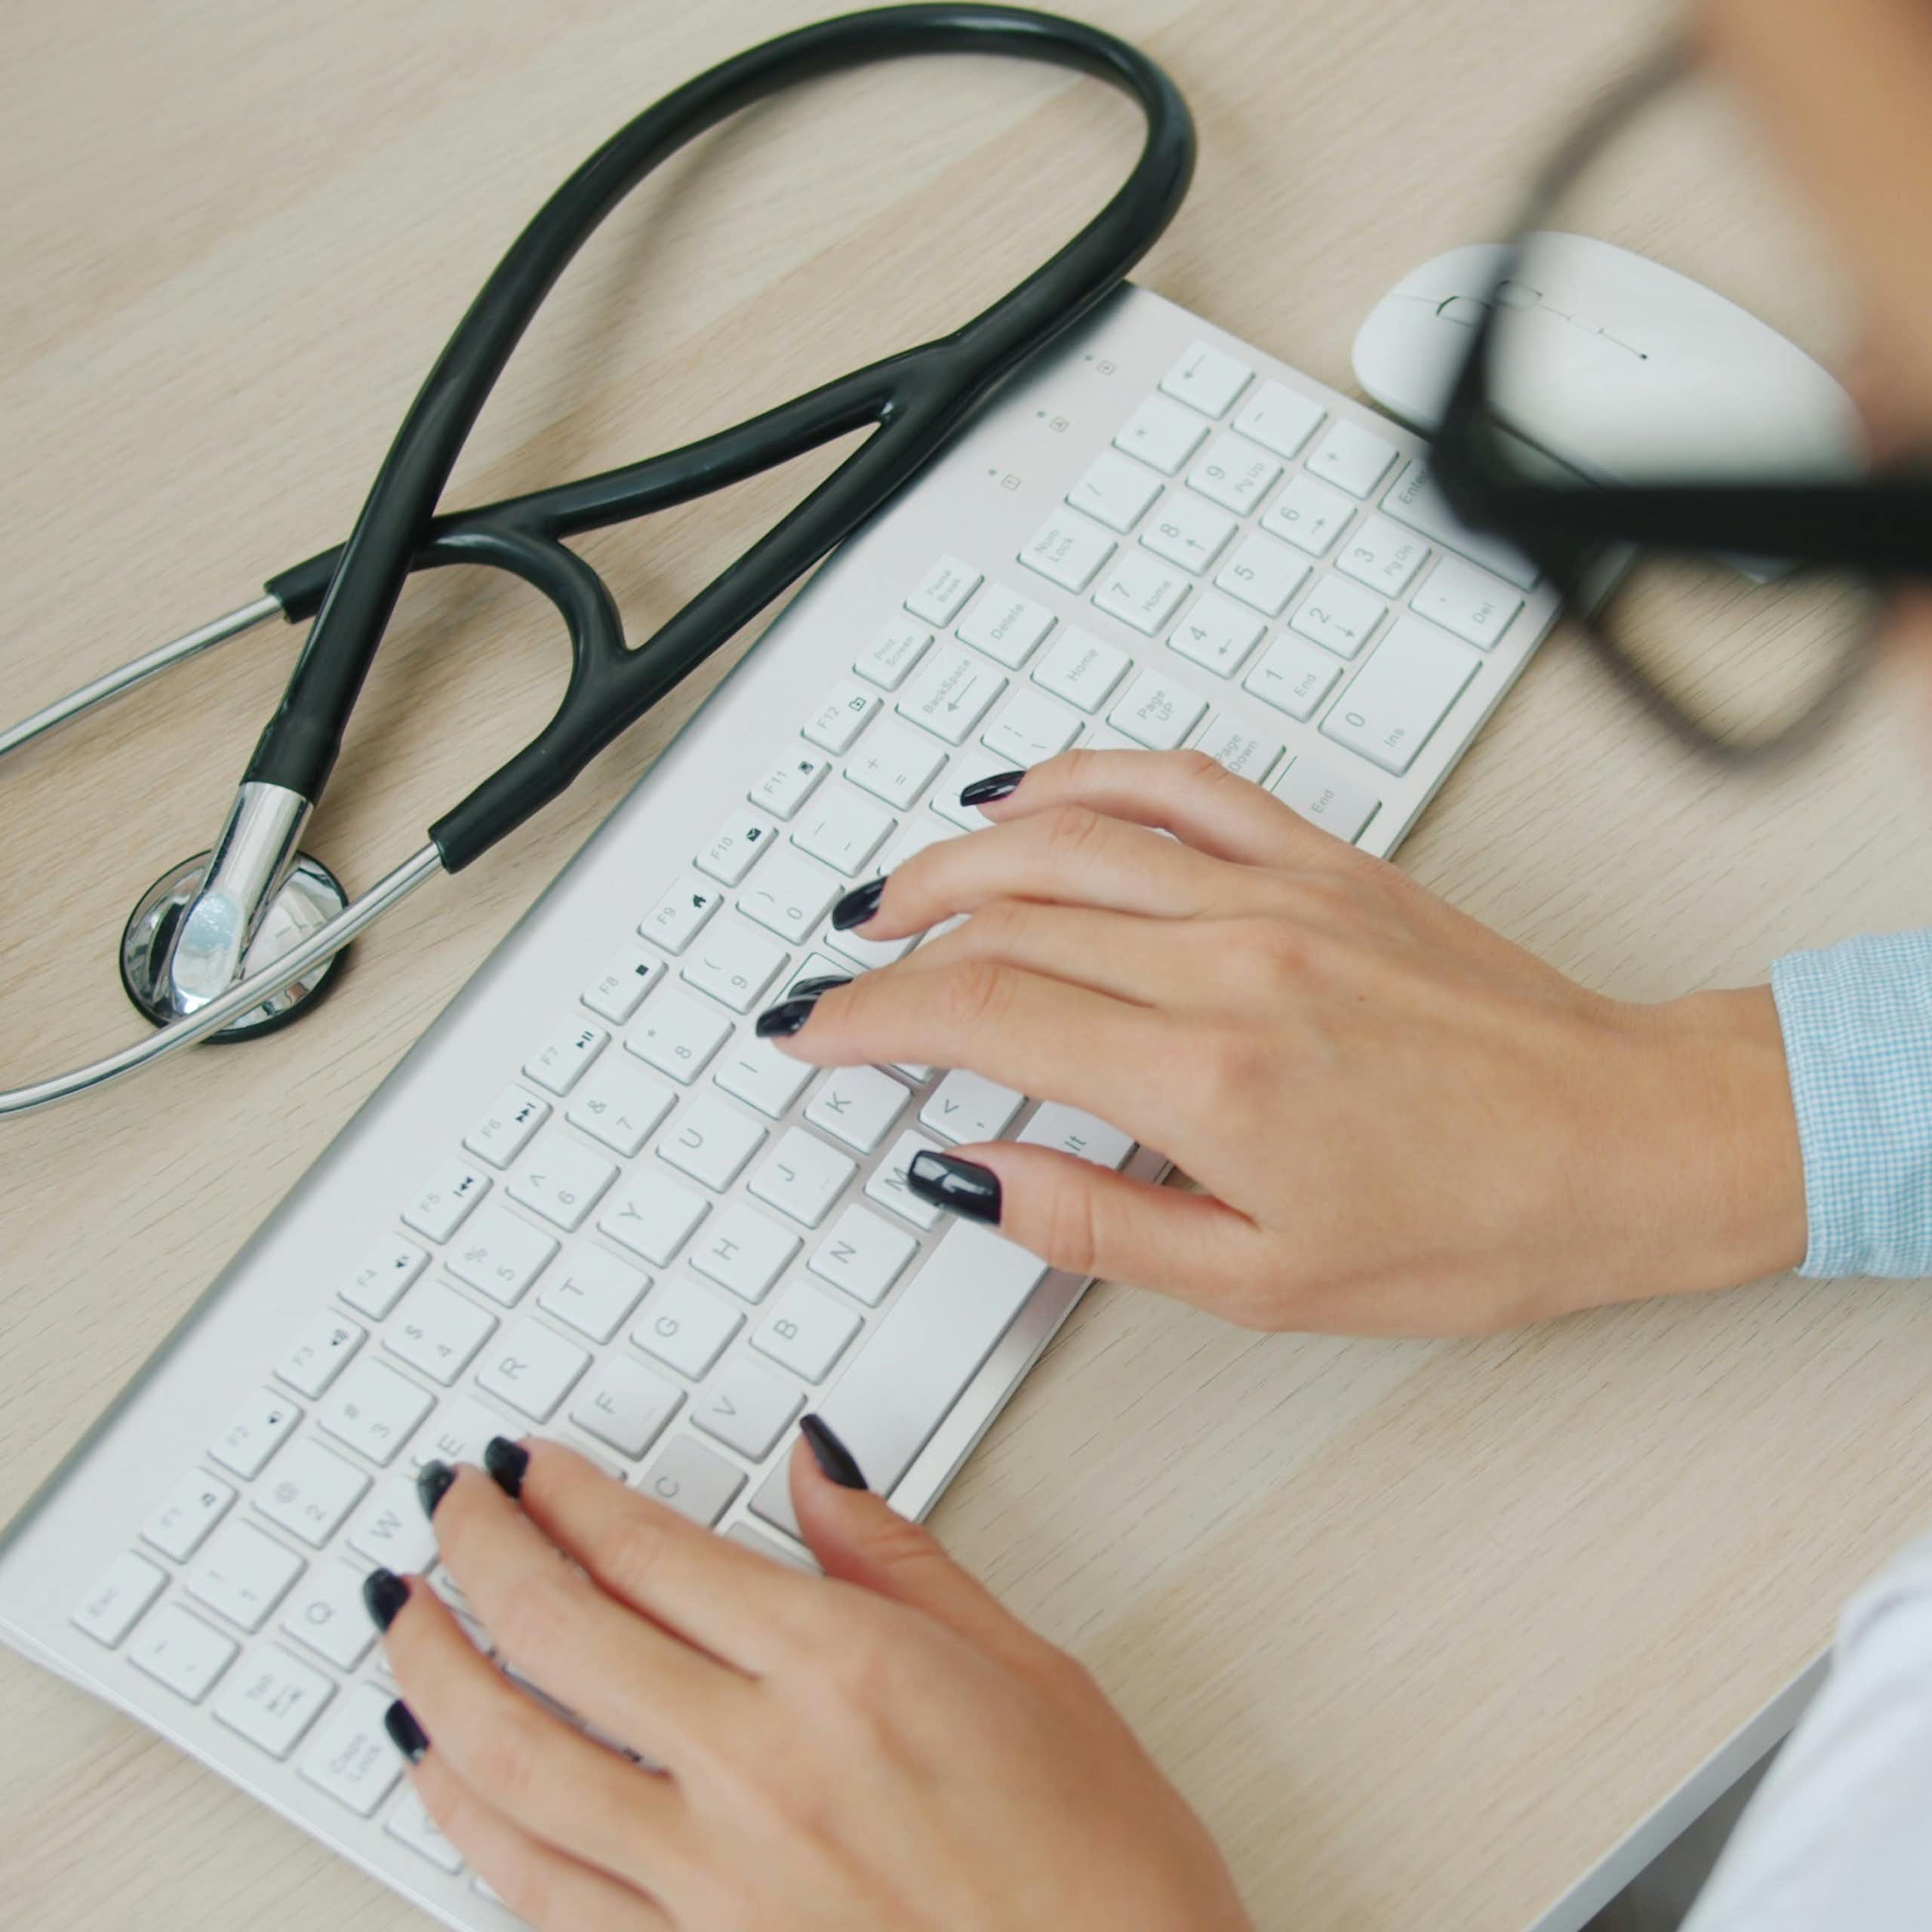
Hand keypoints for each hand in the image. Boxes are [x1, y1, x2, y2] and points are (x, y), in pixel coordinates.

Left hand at [372, 1435, 1250, 1931]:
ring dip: (434, 1672)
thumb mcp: (1026, 1666)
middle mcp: (760, 1768)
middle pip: (559, 1632)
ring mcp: (714, 1882)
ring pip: (514, 1759)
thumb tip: (811, 1473)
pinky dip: (464, 1819)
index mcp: (844, 1671)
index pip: (652, 1551)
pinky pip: (536, 1891)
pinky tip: (434, 1772)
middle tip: (448, 1504)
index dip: (568, 1495)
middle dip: (479, 1549)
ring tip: (402, 1613)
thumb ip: (896, 1560)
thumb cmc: (1099, 1863)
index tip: (531, 1465)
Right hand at [770, 749, 1806, 1333]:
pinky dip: (1086, 778)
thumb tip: (967, 1174)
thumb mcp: (1262, 1281)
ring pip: (1068, 839)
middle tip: (835, 980)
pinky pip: (1180, 786)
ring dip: (956, 858)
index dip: (870, 1021)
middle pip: (1004, 920)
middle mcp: (1229, 960)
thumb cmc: (1476, 1222)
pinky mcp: (1324, 861)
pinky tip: (1029, 795)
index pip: (981, 1015)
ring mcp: (1277, 893)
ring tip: (893, 894)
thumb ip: (1092, 1223)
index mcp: (1204, 1075)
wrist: (1625, 1140)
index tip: (813, 1034)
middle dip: (891, 948)